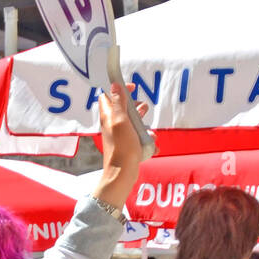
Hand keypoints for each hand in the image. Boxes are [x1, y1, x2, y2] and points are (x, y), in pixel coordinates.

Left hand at [94, 83, 150, 210]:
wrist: (123, 173)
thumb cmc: (122, 148)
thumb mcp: (121, 121)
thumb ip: (118, 103)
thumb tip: (115, 85)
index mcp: (108, 116)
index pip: (109, 96)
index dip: (120, 89)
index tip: (133, 88)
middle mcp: (113, 125)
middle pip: (125, 108)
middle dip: (137, 108)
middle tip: (142, 111)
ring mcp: (121, 135)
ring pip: (135, 123)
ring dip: (145, 126)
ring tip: (148, 133)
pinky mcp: (128, 145)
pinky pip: (140, 138)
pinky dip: (146, 139)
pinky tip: (150, 144)